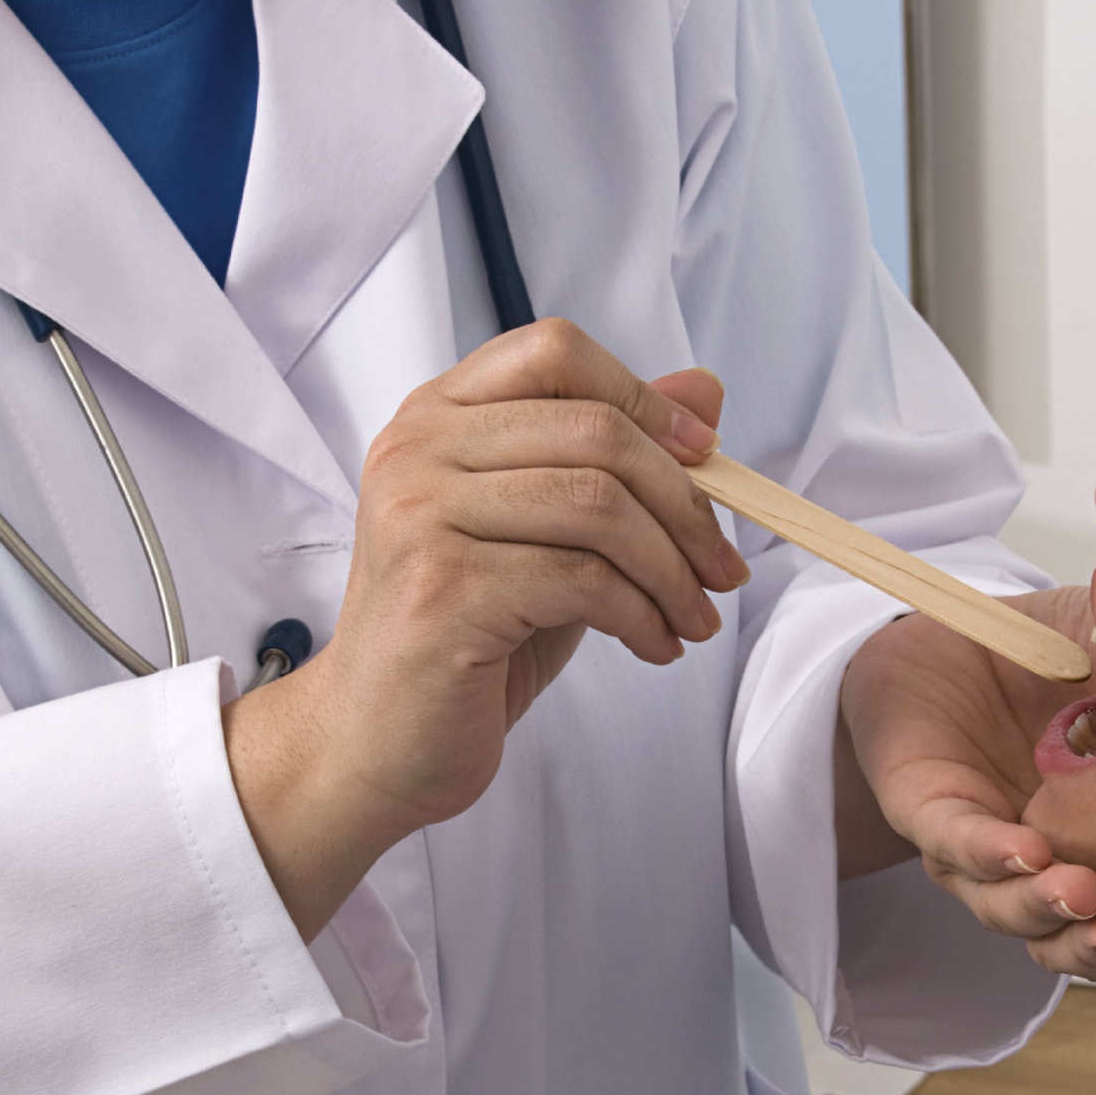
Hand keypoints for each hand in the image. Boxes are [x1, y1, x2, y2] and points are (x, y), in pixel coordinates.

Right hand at [224, 320, 744, 937]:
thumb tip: (705, 390)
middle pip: (594, 431)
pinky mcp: (441, 592)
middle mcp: (415, 451)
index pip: (554, 352)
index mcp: (435, 417)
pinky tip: (653, 645)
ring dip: (672, 571)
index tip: (705, 454)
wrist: (373, 742)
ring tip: (693, 618)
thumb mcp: (546, 532)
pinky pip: (583, 581)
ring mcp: (419, 517)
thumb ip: (611, 459)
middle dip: (685, 504)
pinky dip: (642, 616)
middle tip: (722, 567)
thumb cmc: (462, 635)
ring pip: (598, 506)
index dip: (644, 397)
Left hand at [837, 587, 1095, 991]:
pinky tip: (1029, 852)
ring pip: (1007, 905)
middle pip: (1072, 937)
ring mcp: (980, 847)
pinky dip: (989, 851)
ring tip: (1087, 896)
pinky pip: (956, 840)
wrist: (956, 627)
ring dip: (1048, 908)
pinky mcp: (925, 809)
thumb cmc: (1057, 657)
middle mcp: (1043, 862)